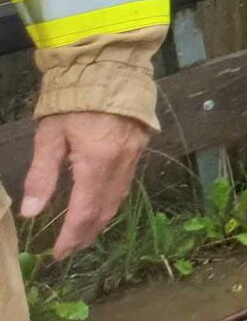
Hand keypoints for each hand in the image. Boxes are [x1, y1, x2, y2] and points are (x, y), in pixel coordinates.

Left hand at [19, 111, 150, 258]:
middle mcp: (121, 163)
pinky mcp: (140, 146)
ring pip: (119, 198)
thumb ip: (42, 175)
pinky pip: (126, 182)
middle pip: (105, 209)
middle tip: (69, 249)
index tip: (57, 254)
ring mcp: (134, 155)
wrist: (111, 66)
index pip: (84, 210)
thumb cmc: (74, 100)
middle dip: (86, 233)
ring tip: (83, 233)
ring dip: (100, 220)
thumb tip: (31, 212)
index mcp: (98, 162)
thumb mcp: (49, 135)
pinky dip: (111, 200)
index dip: (71, 235)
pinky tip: (100, 203)